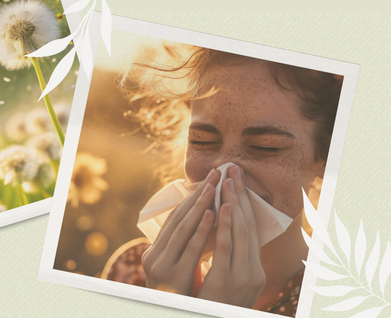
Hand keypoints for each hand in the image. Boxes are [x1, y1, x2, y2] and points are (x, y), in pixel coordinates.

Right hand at [141, 169, 219, 294]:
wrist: (169, 315)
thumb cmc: (177, 299)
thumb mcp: (176, 272)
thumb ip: (181, 253)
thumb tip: (197, 229)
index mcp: (154, 253)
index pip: (174, 219)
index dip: (190, 198)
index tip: (206, 181)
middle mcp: (154, 255)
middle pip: (178, 219)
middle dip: (198, 195)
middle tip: (215, 174)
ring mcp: (161, 265)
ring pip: (183, 229)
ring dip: (200, 205)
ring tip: (214, 187)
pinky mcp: (173, 276)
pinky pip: (190, 248)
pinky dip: (201, 229)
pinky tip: (213, 214)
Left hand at [197, 165, 265, 307]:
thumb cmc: (218, 304)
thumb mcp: (229, 279)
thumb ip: (230, 258)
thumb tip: (224, 230)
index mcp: (255, 269)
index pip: (251, 228)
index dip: (245, 202)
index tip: (238, 179)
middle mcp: (254, 271)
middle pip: (248, 225)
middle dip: (240, 196)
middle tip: (234, 170)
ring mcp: (243, 277)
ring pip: (240, 232)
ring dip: (234, 204)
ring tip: (229, 181)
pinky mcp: (227, 281)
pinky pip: (226, 248)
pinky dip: (225, 226)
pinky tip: (222, 207)